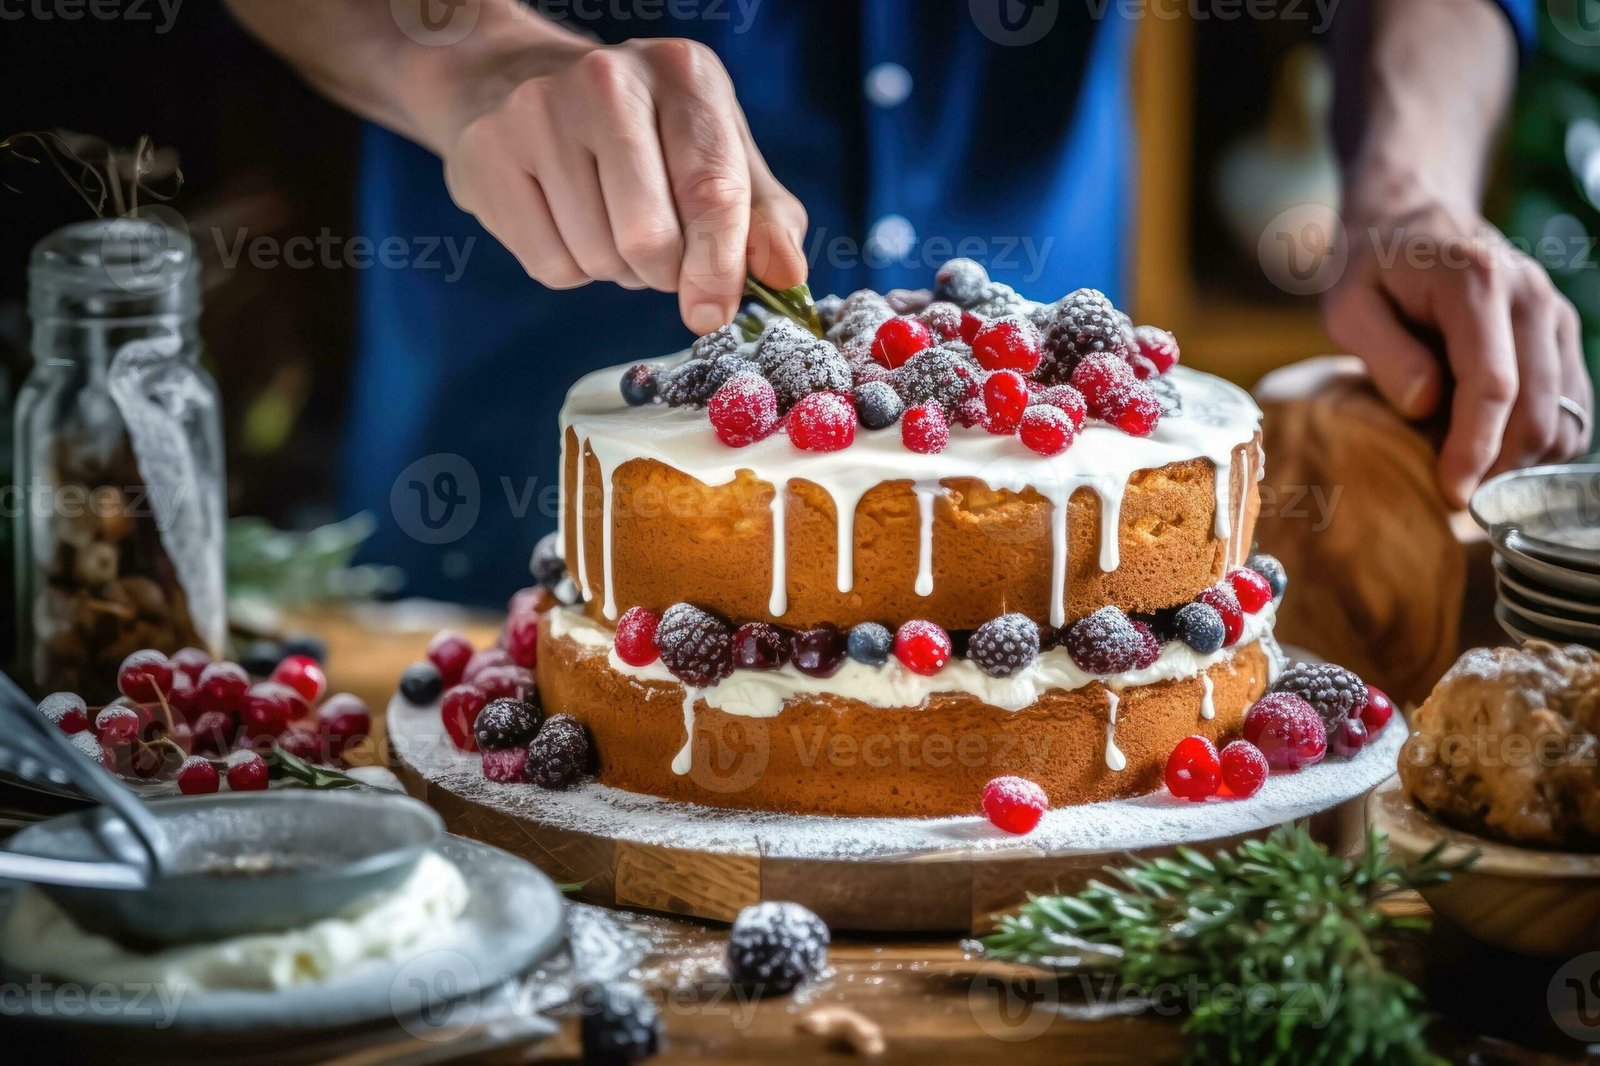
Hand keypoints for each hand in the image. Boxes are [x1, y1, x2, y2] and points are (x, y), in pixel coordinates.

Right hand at [430, 35, 807, 333]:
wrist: (515, 83)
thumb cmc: (643, 131)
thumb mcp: (716, 151)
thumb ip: (763, 216)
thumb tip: (787, 278)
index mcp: (683, 74)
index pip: (711, 188)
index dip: (719, 266)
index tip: (713, 313)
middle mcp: (608, 82)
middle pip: (649, 239)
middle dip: (663, 272)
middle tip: (660, 253)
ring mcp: (539, 115)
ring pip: (599, 259)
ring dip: (618, 270)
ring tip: (609, 222)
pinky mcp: (488, 157)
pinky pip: (552, 266)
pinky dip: (572, 268)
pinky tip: (568, 221)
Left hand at [1323, 199, 1592, 507]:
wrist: (1411, 213)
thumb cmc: (1370, 264)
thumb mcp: (1348, 304)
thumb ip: (1383, 353)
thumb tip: (1425, 404)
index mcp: (1475, 283)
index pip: (1492, 384)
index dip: (1474, 448)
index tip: (1451, 491)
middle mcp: (1530, 295)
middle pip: (1538, 408)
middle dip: (1501, 467)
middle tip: (1455, 499)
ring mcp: (1554, 313)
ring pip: (1564, 414)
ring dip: (1523, 459)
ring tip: (1468, 474)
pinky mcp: (1561, 333)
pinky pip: (1571, 405)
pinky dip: (1540, 440)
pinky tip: (1493, 450)